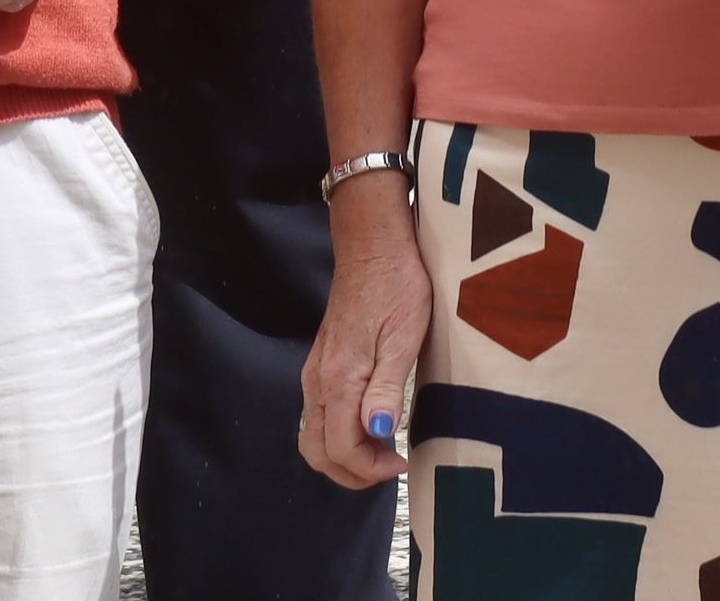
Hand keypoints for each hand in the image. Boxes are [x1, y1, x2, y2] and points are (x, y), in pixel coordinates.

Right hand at [299, 176, 429, 487]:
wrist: (373, 246)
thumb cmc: (397, 286)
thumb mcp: (404, 335)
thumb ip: (386, 387)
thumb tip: (378, 432)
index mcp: (339, 378)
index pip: (340, 449)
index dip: (370, 469)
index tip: (402, 463)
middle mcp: (318, 381)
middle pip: (318, 453)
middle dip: (352, 473)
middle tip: (390, 467)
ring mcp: (315, 373)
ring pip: (314, 437)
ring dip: (343, 458)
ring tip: (382, 452)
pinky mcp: (320, 365)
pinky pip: (319, 417)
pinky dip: (338, 437)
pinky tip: (368, 427)